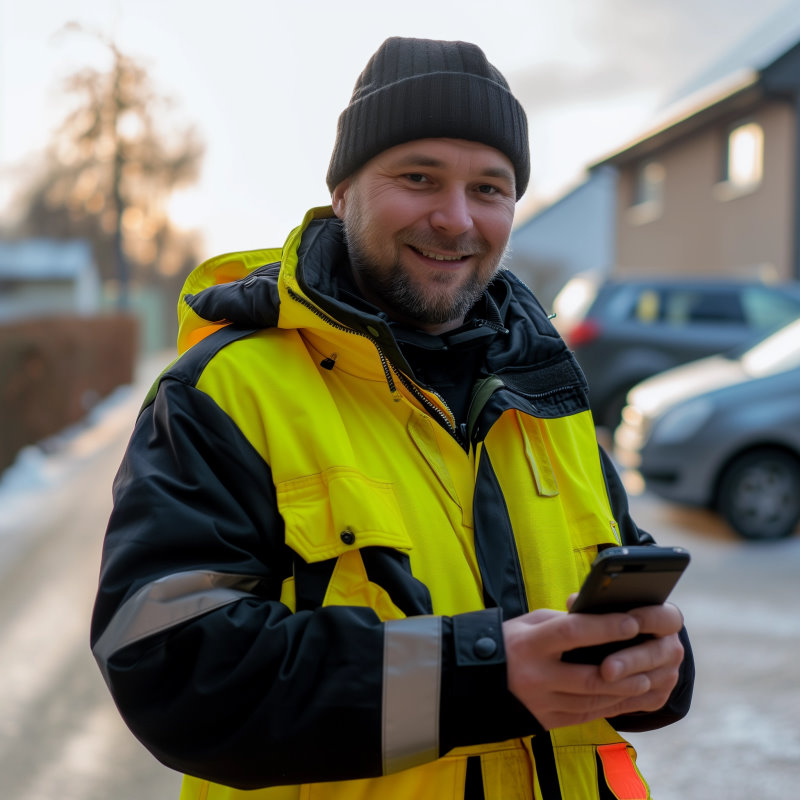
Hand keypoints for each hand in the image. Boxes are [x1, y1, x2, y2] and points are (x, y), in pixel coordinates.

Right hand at [503, 604, 684, 730]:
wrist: (476, 680)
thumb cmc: (509, 642)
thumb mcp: (529, 623)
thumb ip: (563, 622)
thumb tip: (599, 619)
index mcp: (529, 644)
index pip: (572, 634)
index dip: (604, 628)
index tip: (632, 622)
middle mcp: (535, 676)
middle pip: (588, 676)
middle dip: (624, 669)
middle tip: (650, 658)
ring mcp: (541, 703)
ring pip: (592, 701)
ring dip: (623, 692)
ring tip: (646, 679)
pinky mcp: (546, 721)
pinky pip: (586, 716)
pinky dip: (610, 706)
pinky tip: (627, 696)